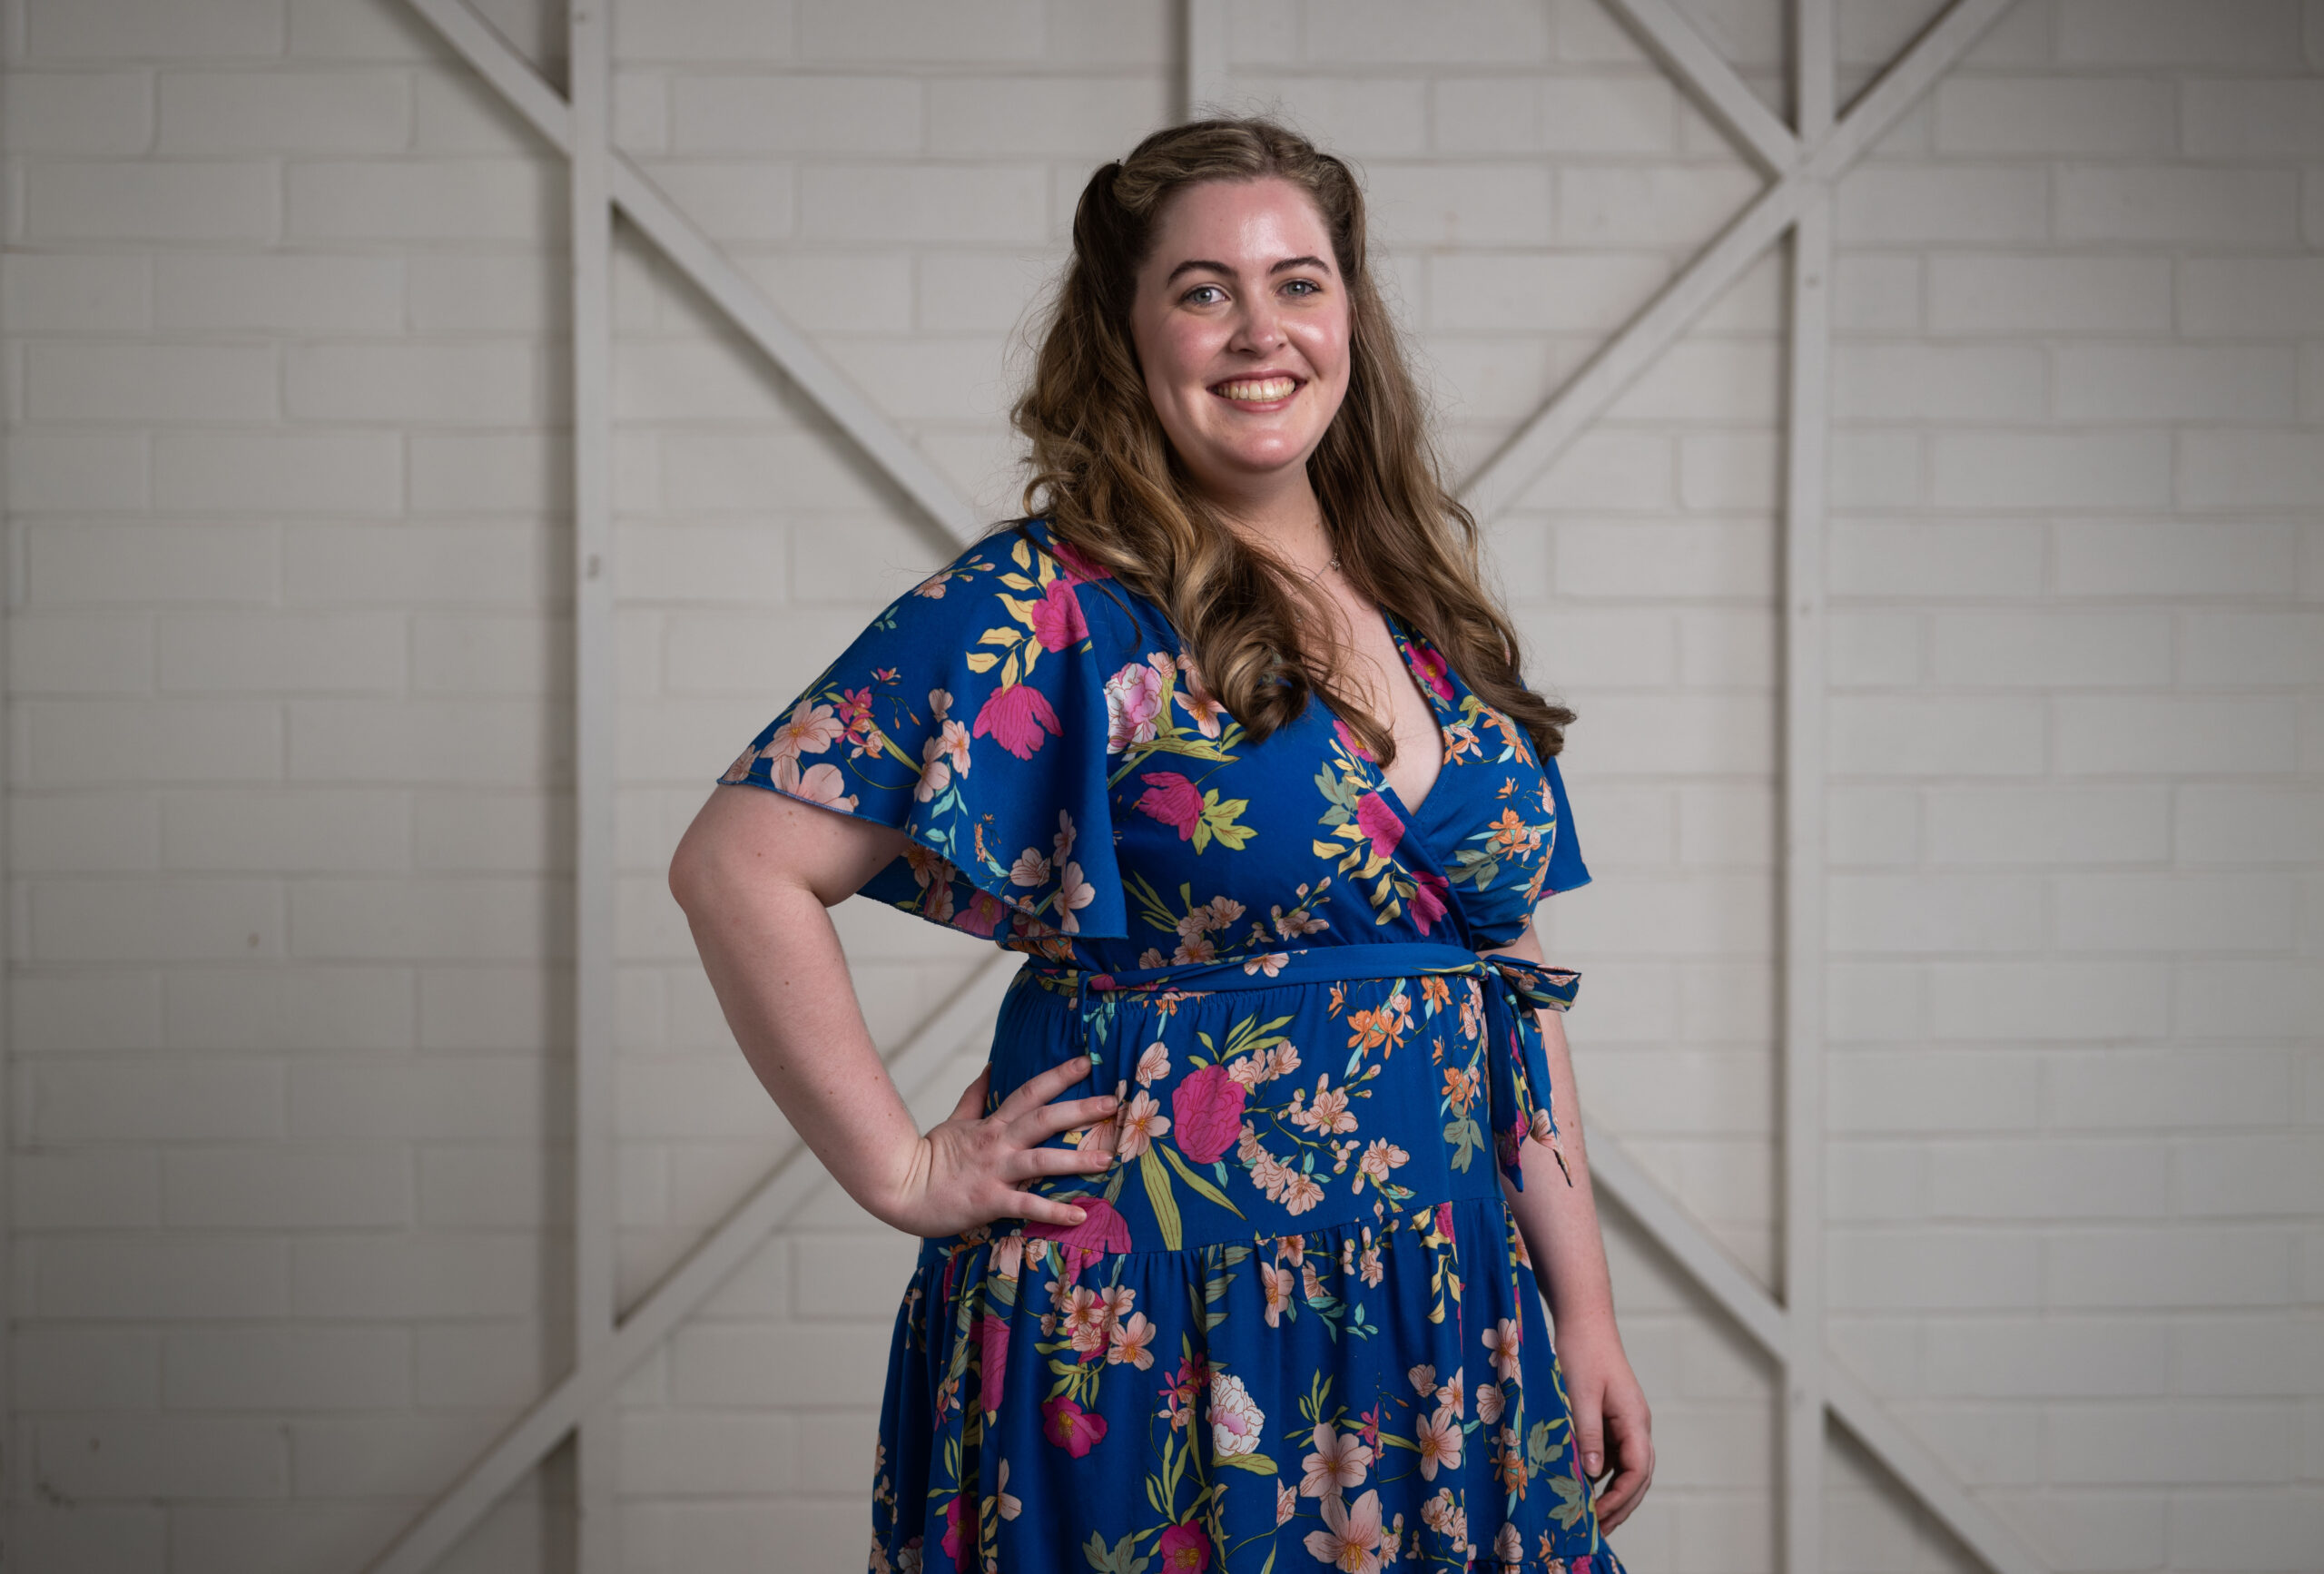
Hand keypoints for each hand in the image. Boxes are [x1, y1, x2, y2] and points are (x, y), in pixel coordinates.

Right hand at [876, 1056, 1120, 1237]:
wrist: (900, 1188)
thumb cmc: (927, 1158)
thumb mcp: (953, 1121)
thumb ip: (975, 1097)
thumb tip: (990, 1068)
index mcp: (992, 1124)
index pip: (1030, 1092)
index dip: (1058, 1076)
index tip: (1085, 1063)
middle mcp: (998, 1143)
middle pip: (1044, 1119)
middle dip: (1080, 1109)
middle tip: (1113, 1103)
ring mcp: (994, 1171)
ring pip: (1041, 1160)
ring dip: (1076, 1159)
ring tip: (1107, 1159)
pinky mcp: (989, 1200)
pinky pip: (1027, 1206)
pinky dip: (1053, 1212)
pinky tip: (1079, 1216)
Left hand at [1559, 1315, 1654, 1531]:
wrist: (1584, 1320)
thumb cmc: (1582, 1352)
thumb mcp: (1580, 1394)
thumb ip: (1588, 1433)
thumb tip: (1591, 1474)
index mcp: (1634, 1420)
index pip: (1638, 1470)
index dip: (1621, 1497)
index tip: (1599, 1516)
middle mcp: (1636, 1425)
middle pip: (1638, 1476)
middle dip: (1621, 1506)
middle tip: (1598, 1531)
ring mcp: (1625, 1423)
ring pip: (1626, 1469)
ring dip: (1613, 1495)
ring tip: (1592, 1520)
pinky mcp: (1611, 1420)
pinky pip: (1612, 1456)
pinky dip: (1601, 1477)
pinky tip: (1583, 1490)